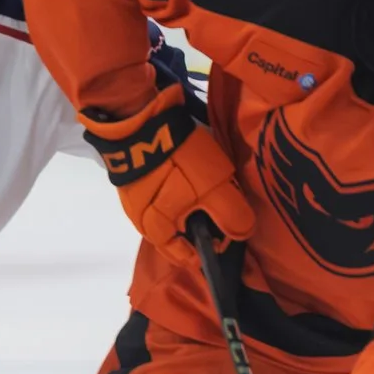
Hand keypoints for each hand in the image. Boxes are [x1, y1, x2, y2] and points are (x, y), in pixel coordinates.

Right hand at [80, 81, 256, 265]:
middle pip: (178, 234)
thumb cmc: (177, 161)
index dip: (215, 245)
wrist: (138, 116)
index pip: (190, 257)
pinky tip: (185, 172)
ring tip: (204, 186)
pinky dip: (173, 187)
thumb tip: (242, 234)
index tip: (230, 226)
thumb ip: (231, 215)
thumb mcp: (214, 188)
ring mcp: (131, 197)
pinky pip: (157, 191)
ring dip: (186, 205)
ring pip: (167, 212)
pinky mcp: (130, 174)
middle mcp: (140, 222)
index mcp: (158, 233)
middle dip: (200, 224)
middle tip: (218, 203)